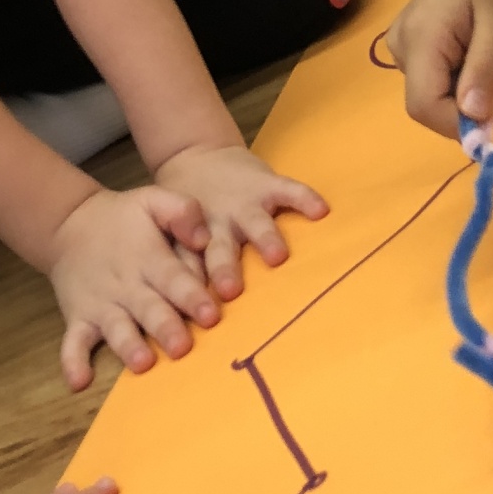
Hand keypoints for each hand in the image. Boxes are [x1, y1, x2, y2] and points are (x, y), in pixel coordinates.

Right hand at [48, 185, 227, 388]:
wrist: (70, 225)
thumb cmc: (125, 218)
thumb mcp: (154, 200)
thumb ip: (183, 211)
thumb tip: (203, 237)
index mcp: (149, 257)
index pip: (173, 277)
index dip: (191, 296)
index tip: (211, 314)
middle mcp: (126, 285)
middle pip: (149, 308)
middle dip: (166, 328)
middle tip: (182, 346)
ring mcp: (100, 305)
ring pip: (115, 328)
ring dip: (128, 346)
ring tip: (141, 363)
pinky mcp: (78, 318)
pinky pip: (72, 342)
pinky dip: (73, 362)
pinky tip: (78, 381)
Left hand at [154, 141, 326, 305]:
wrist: (196, 158)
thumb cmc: (188, 217)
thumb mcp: (172, 240)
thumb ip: (181, 276)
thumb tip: (175, 335)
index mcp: (190, 243)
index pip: (188, 271)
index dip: (193, 292)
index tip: (200, 317)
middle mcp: (216, 225)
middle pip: (218, 250)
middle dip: (225, 269)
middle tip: (230, 292)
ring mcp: (242, 204)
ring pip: (254, 222)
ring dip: (264, 238)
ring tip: (277, 256)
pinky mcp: (266, 184)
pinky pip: (289, 190)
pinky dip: (304, 199)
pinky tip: (320, 212)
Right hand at [388, 0, 492, 137]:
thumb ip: (486, 70)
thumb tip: (474, 120)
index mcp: (420, 40)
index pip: (425, 108)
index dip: (460, 122)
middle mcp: (401, 47)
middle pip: (434, 105)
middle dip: (476, 100)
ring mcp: (404, 46)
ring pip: (440, 95)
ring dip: (478, 86)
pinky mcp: (414, 45)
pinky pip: (441, 79)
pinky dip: (469, 75)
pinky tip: (483, 47)